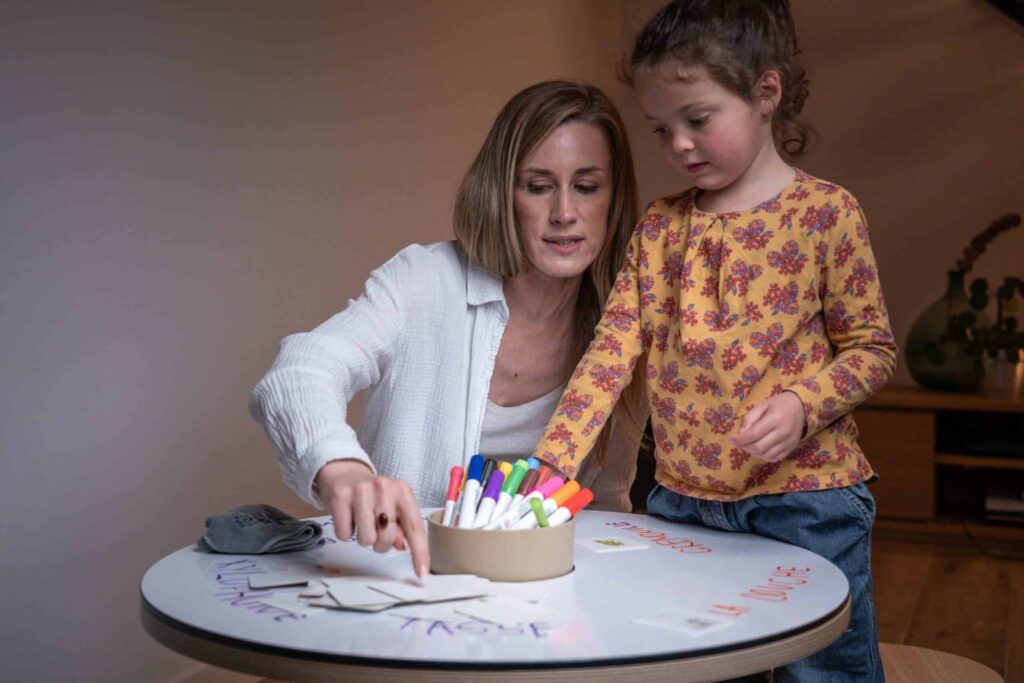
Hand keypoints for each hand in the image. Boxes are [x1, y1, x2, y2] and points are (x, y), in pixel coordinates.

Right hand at [315, 460, 428, 577]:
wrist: (344, 474)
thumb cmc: (373, 495)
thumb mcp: (393, 506)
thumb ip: (402, 527)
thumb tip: (402, 546)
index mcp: (403, 492)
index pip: (415, 527)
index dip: (420, 553)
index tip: (422, 573)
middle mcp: (384, 488)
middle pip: (388, 538)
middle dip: (381, 543)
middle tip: (375, 528)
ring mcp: (361, 491)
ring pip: (366, 540)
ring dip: (363, 538)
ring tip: (361, 522)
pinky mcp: (340, 496)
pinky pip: (345, 534)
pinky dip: (346, 532)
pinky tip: (348, 517)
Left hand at [729, 391, 805, 462]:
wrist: (800, 407)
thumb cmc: (778, 404)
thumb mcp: (761, 405)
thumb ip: (749, 418)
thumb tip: (740, 434)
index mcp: (775, 419)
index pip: (754, 434)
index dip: (740, 439)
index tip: (730, 439)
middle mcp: (783, 432)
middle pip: (759, 447)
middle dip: (745, 447)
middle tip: (738, 443)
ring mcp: (789, 442)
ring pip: (766, 455)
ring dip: (753, 453)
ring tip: (747, 445)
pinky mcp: (791, 448)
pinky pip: (774, 458)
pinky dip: (763, 456)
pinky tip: (758, 449)